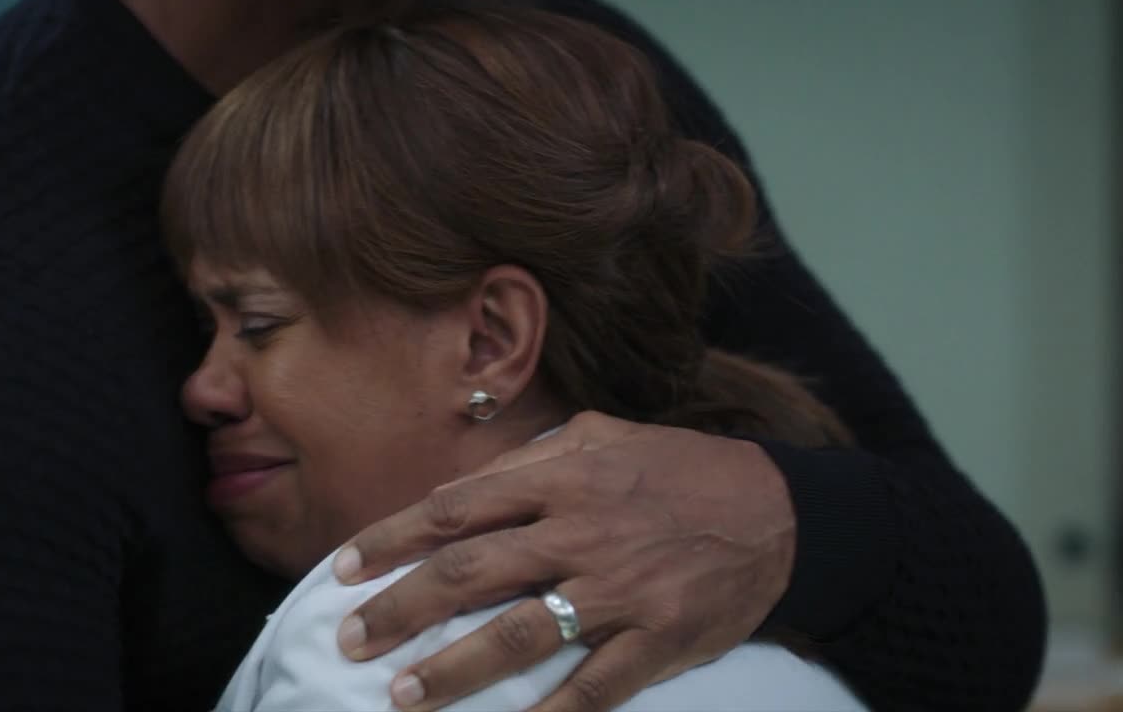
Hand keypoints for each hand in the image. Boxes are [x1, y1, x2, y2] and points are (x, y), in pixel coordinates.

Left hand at [331, 411, 796, 711]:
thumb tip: (468, 485)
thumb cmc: (681, 469)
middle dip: (400, 609)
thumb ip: (538, 455)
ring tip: (402, 695)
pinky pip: (593, 687)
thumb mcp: (607, 436)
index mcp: (562, 480)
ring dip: (452, 670)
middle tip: (352, 641)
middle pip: (470, 574)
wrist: (777, 510)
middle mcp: (580, 532)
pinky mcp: (656, 639)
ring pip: (517, 635)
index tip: (344, 568)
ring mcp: (618, 590)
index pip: (456, 510)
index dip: (392, 538)